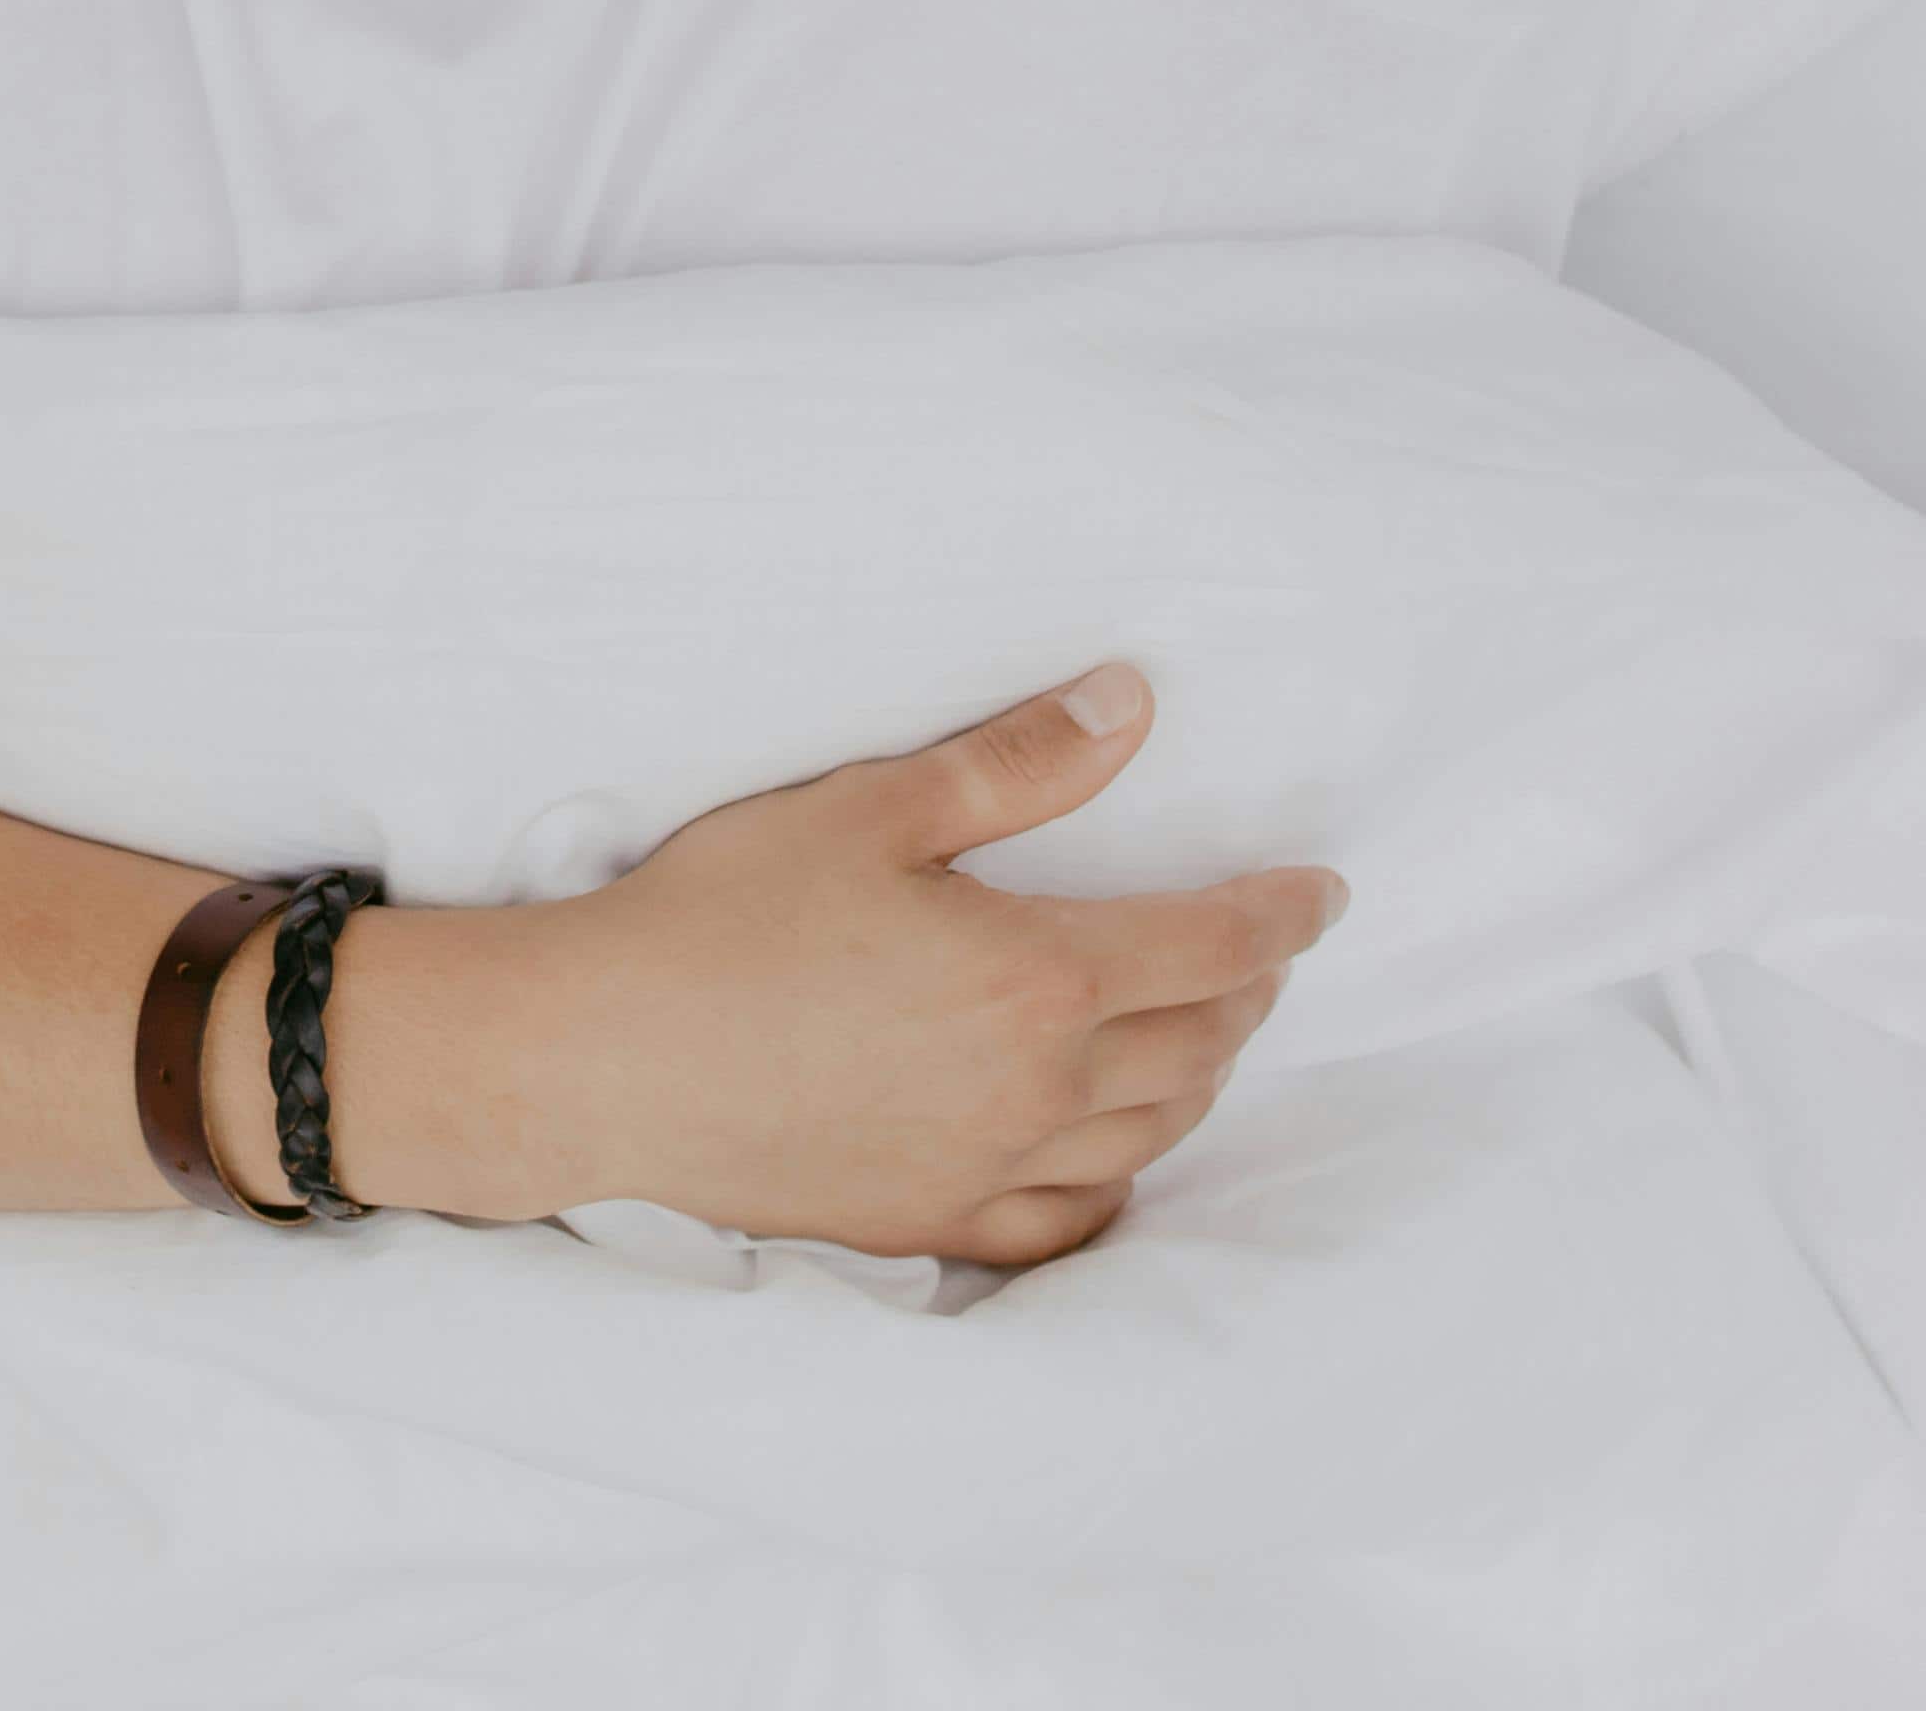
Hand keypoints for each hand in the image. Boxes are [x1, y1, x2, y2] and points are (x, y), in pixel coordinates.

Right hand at [341, 664, 1339, 1264]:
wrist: (601, 1061)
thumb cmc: (723, 918)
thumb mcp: (870, 808)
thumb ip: (1017, 763)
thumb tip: (1133, 703)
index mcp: (1040, 978)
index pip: (1214, 947)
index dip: (1283, 916)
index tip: (1324, 892)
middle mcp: (1038, 1090)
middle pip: (1199, 1046)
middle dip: (1248, 991)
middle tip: (1260, 951)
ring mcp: (987, 1169)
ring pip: (1149, 1136)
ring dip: (1200, 1080)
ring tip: (1204, 1034)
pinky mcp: (927, 1221)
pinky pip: (1065, 1222)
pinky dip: (1116, 1184)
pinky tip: (1112, 1157)